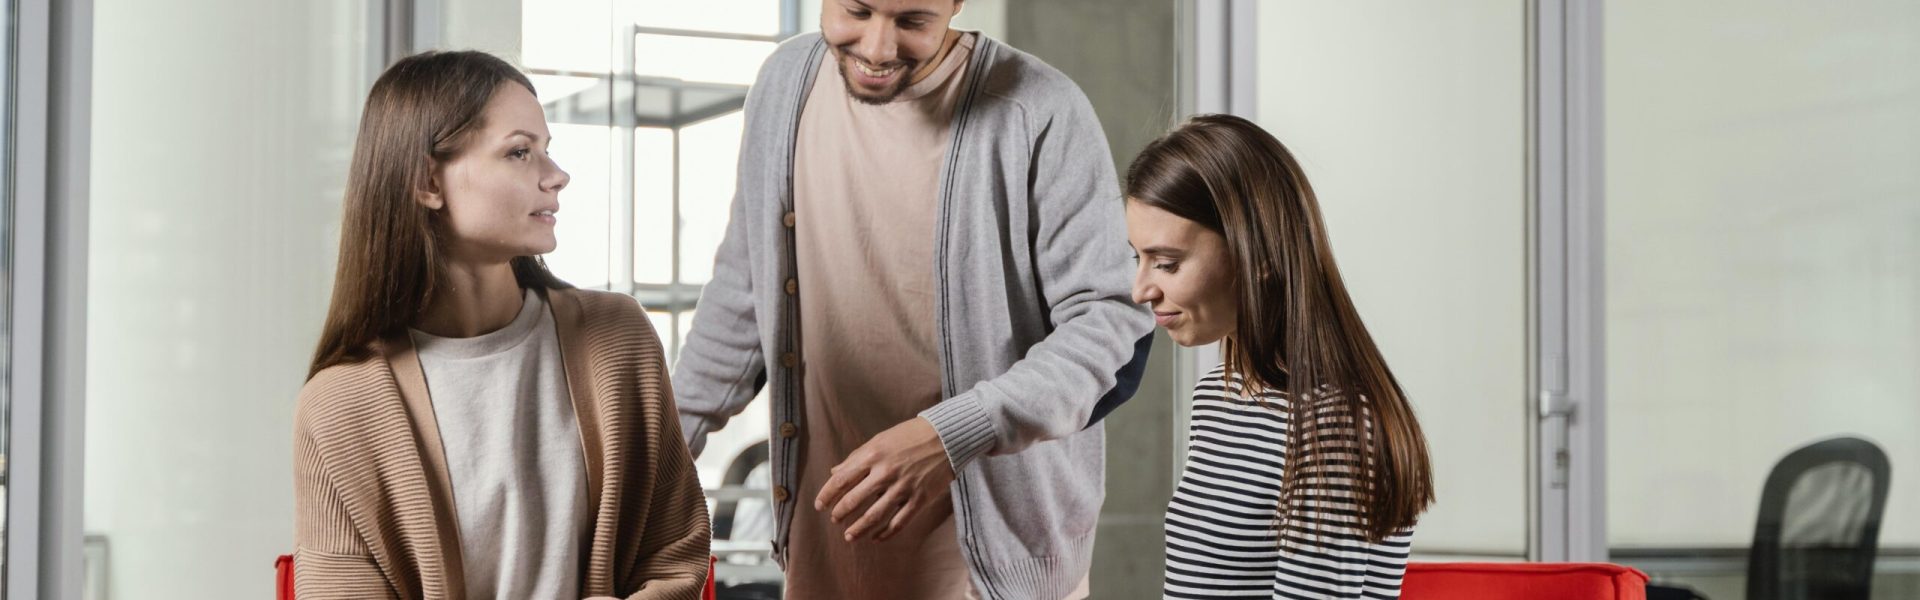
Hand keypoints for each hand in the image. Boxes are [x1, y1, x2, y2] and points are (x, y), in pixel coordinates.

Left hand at [814, 417, 955, 541]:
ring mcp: (903, 487)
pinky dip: (885, 533)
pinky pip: (899, 522)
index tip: (819, 506)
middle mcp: (885, 472)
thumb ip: (856, 457)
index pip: (841, 480)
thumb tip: (835, 471)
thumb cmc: (910, 435)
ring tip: (849, 537)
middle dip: (840, 513)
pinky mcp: (919, 499)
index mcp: (873, 455)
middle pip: (854, 500)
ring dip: (859, 529)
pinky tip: (876, 538)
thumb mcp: (880, 440)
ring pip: (874, 516)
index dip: (827, 495)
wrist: (947, 436)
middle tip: (835, 520)